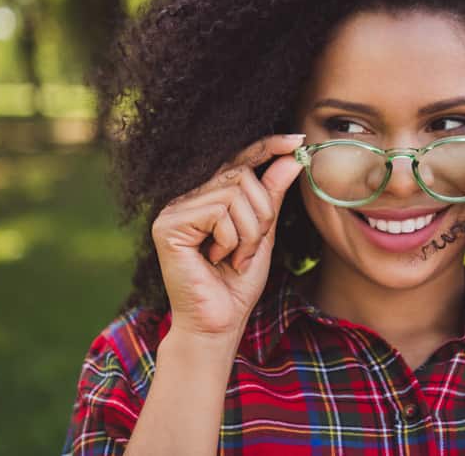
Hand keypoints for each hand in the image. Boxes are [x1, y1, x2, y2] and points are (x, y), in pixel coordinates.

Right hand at [151, 134, 304, 338]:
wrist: (218, 324)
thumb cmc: (237, 283)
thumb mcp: (264, 233)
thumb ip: (272, 195)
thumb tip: (291, 157)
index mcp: (208, 197)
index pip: (239, 160)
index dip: (267, 147)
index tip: (297, 140)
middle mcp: (188, 198)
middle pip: (242, 176)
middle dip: (261, 215)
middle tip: (250, 249)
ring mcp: (174, 209)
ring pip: (234, 193)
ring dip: (248, 232)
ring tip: (233, 258)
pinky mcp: (167, 225)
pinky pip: (218, 212)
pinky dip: (230, 239)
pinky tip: (216, 260)